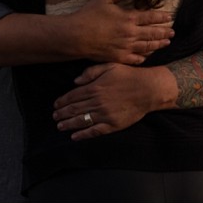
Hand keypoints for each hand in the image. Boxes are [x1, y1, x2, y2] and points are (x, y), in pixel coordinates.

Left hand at [51, 63, 175, 139]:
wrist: (148, 89)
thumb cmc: (129, 75)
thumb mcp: (109, 66)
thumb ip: (91, 72)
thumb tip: (75, 81)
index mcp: (94, 87)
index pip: (72, 96)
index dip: (62, 102)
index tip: (55, 105)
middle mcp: (97, 102)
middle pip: (74, 110)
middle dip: (62, 114)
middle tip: (55, 117)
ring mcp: (104, 115)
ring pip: (81, 121)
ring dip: (68, 124)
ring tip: (60, 126)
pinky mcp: (112, 125)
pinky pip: (94, 131)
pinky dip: (83, 135)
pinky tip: (75, 137)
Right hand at [70, 0, 174, 64]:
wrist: (76, 36)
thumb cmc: (88, 15)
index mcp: (129, 18)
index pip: (150, 17)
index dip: (162, 17)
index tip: (170, 17)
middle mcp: (130, 34)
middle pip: (152, 33)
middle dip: (164, 32)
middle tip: (173, 32)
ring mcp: (125, 47)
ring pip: (147, 47)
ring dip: (158, 45)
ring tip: (167, 43)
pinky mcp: (118, 58)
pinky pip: (135, 59)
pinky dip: (143, 57)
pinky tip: (147, 56)